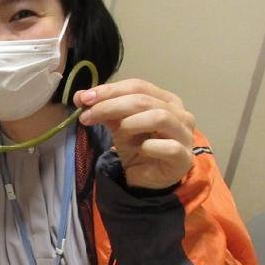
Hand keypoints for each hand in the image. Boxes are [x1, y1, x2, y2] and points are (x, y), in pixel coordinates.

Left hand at [73, 79, 195, 189]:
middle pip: (144, 100)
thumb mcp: (118, 125)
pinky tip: (139, 150)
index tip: (84, 98)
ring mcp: (185, 135)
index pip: (137, 86)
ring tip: (118, 133)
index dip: (110, 90)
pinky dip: (149, 147)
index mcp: (166, 99)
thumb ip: (103, 109)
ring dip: (130, 123)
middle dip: (111, 106)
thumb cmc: (138, 147)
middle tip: (87, 115)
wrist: (146, 178)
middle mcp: (180, 113)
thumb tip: (80, 96)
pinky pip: (168, 147)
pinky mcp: (184, 157)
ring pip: (159, 117)